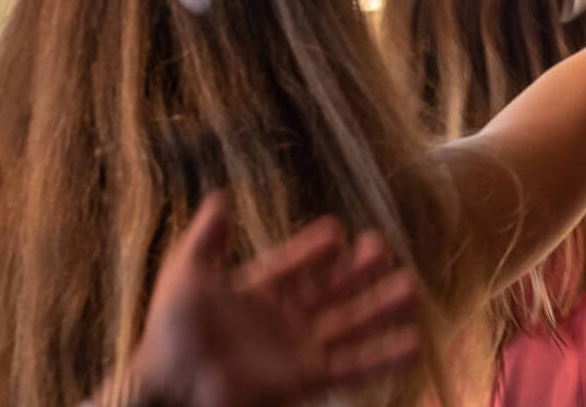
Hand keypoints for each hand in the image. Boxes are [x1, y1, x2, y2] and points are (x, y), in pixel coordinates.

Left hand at [123, 194, 423, 406]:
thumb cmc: (171, 334)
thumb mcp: (186, 276)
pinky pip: (353, 367)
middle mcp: (282, 322)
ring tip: (412, 287)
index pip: (294, 267)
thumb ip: (207, 238)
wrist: (171, 388)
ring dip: (380, 308)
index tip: (337, 232)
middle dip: (358, 272)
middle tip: (382, 248)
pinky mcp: (307, 380)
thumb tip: (220, 197)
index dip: (314, 251)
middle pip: (330, 292)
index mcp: (254, 295)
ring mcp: (297, 351)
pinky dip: (385, 356)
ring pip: (350, 325)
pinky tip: (414, 341)